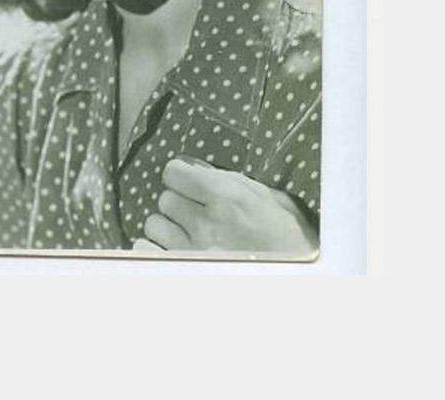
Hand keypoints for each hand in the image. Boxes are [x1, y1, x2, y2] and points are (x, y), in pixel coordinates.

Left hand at [133, 157, 317, 256]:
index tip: (189, 183)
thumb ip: (229, 179)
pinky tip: (170, 250)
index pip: (173, 172)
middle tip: (196, 212)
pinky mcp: (183, 272)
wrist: (299, 278)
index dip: (181, 176)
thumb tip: (194, 166)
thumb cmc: (287, 236)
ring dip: (168, 227)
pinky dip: (153, 249)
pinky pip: (145, 251)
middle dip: (179, 202)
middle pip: (165, 198)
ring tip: (188, 234)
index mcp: (227, 198)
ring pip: (154, 224)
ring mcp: (192, 252)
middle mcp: (206, 223)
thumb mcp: (266, 197)